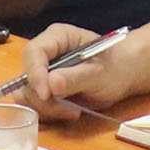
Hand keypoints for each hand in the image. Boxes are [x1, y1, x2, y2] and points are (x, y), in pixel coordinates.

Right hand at [17, 23, 146, 119]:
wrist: (122, 74)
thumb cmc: (114, 66)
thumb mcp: (99, 72)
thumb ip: (76, 77)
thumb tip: (52, 84)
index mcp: (58, 37)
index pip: (33, 52)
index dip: (35, 74)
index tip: (47, 94)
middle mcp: (46, 53)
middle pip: (26, 76)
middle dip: (44, 97)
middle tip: (69, 109)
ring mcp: (43, 72)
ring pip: (28, 94)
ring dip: (48, 108)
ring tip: (73, 110)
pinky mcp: (44, 89)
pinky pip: (35, 105)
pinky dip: (49, 113)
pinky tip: (69, 111)